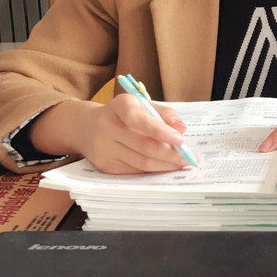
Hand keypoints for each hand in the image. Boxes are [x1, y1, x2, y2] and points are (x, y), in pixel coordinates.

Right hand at [30, 95, 191, 174]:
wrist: (86, 127)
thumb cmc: (122, 115)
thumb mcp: (141, 104)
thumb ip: (163, 113)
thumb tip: (181, 128)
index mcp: (119, 105)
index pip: (138, 119)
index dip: (160, 130)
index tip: (181, 140)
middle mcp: (107, 126)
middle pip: (144, 146)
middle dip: (171, 154)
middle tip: (190, 158)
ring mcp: (103, 148)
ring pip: (141, 162)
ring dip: (166, 165)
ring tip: (182, 164)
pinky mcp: (105, 166)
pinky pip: (135, 171)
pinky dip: (153, 171)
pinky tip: (165, 167)